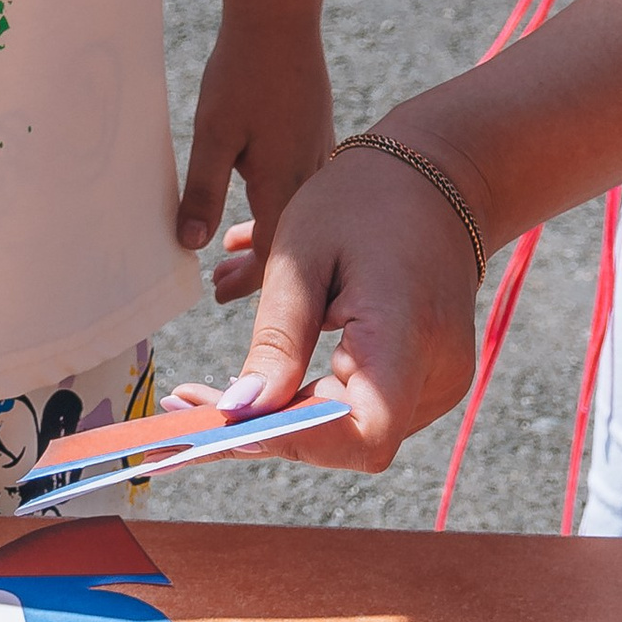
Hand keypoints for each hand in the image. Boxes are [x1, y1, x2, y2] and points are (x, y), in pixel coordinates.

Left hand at [175, 10, 334, 300]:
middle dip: (255, 266)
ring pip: (298, 212)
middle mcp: (311, 174)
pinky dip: (280, 203)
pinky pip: (303, 184)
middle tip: (222, 283)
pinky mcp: (317, 130)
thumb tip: (191, 244)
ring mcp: (320, 150)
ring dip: (268, 234)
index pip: (273, 255)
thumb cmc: (244, 71)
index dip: (246, 281)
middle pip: (289, 239)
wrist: (281, 15)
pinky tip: (263, 196)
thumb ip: (202, 192)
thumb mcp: (213, 135)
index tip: (217, 294)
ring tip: (234, 245)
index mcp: (286, 182)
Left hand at [219, 134, 488, 466]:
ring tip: (205, 395)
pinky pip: (360, 410)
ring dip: (280, 419)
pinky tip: (259, 384)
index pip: (363, 432)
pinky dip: (306, 402)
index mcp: (408, 333)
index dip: (294, 441)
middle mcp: (437, 372)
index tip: (223, 425)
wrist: (435, 181)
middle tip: (182, 408)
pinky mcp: (427, 382)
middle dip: (265, 432)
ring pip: (349, 431)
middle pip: (348, 440)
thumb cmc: (365, 202)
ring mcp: (439, 382)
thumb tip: (238, 415)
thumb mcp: (302, 256)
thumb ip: (276, 341)